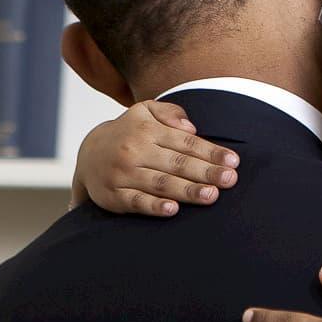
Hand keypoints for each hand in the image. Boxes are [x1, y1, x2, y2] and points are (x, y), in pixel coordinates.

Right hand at [68, 101, 237, 215]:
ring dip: (187, 191)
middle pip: (177, 163)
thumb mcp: (145, 111)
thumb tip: (191, 127)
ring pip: (160, 184)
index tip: (233, 162)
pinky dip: (154, 206)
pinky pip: (136, 202)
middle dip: (206, 172)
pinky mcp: (114, 196)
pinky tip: (173, 210)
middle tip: (230, 180)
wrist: (88, 154)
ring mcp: (124, 174)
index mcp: (147, 130)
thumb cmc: (129, 132)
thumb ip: (170, 112)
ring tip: (211, 196)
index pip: (185, 142)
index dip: (210, 152)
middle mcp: (135, 151)